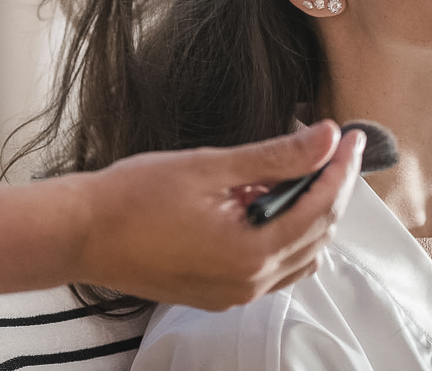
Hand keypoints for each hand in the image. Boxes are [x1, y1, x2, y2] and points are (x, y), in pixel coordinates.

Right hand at [74, 121, 365, 309]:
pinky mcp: (217, 293)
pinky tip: (257, 202)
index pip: (321, 207)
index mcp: (252, 252)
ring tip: (287, 172)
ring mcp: (233, 292)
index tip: (350, 138)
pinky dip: (278, 233)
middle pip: (317, 233)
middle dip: (328, 187)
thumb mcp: (210, 166)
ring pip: (297, 254)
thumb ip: (275, 156)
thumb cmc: (132, 198)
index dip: (341, 168)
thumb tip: (325, 139)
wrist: (81, 234)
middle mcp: (250, 282)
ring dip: (305, 214)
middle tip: (328, 147)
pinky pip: (270, 267)